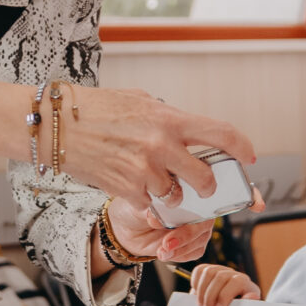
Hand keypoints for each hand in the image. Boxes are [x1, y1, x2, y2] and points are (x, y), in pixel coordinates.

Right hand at [51, 90, 253, 213]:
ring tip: (152, 179)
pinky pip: (149, 204)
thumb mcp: (138, 101)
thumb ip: (166, 117)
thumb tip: (186, 130)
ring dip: (169, 193)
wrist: (57, 126)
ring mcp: (145, 171)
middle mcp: (163, 147)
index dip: (242, 148)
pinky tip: (130, 183)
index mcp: (170, 120)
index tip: (247, 157)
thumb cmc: (95, 108)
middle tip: (202, 185)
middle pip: (205, 178)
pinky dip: (144, 199)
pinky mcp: (127, 190)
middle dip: (207, 186)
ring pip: (175, 196)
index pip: (221, 134)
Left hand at [103, 196, 218, 268]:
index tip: (173, 223)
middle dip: (185, 236)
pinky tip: (166, 253)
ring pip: (200, 240)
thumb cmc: (133, 211)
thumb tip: (155, 217)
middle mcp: (193, 209)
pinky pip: (195, 251)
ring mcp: (194, 226)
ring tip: (162, 251)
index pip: (199, 199)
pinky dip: (180, 255)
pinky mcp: (191, 243)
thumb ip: (148, 210)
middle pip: (203, 223)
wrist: (126, 231)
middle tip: (166, 243)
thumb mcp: (135, 207)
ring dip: (181, 248)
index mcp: (183, 193)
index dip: (191, 212)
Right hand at [190, 263, 260, 305]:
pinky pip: (199, 270)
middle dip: (211, 296)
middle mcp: (233, 274)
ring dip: (202, 292)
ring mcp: (220, 270)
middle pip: (220, 277)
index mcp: (246, 284)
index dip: (226, 295)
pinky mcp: (208, 269)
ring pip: (209, 272)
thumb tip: (253, 296)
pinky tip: (197, 295)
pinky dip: (196, 283)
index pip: (238, 281)